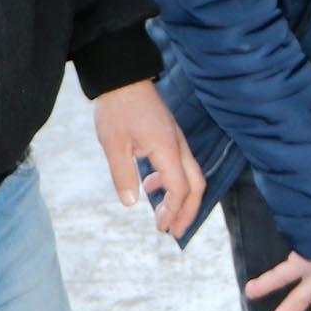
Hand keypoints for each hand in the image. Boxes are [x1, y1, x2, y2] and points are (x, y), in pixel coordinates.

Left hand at [94, 80, 205, 239]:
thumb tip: (131, 203)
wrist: (122, 78)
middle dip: (188, 212)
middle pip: (196, 185)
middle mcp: (178, 146)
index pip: (180, 188)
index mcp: (167, 148)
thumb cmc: (118, 109)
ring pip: (190, 175)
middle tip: (175, 232)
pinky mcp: (169, 136)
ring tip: (163, 216)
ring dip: (180, 198)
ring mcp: (176, 140)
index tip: (161, 228)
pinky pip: (179, 164)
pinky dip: (170, 181)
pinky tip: (150, 185)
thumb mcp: (114, 145)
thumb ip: (123, 176)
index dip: (173, 211)